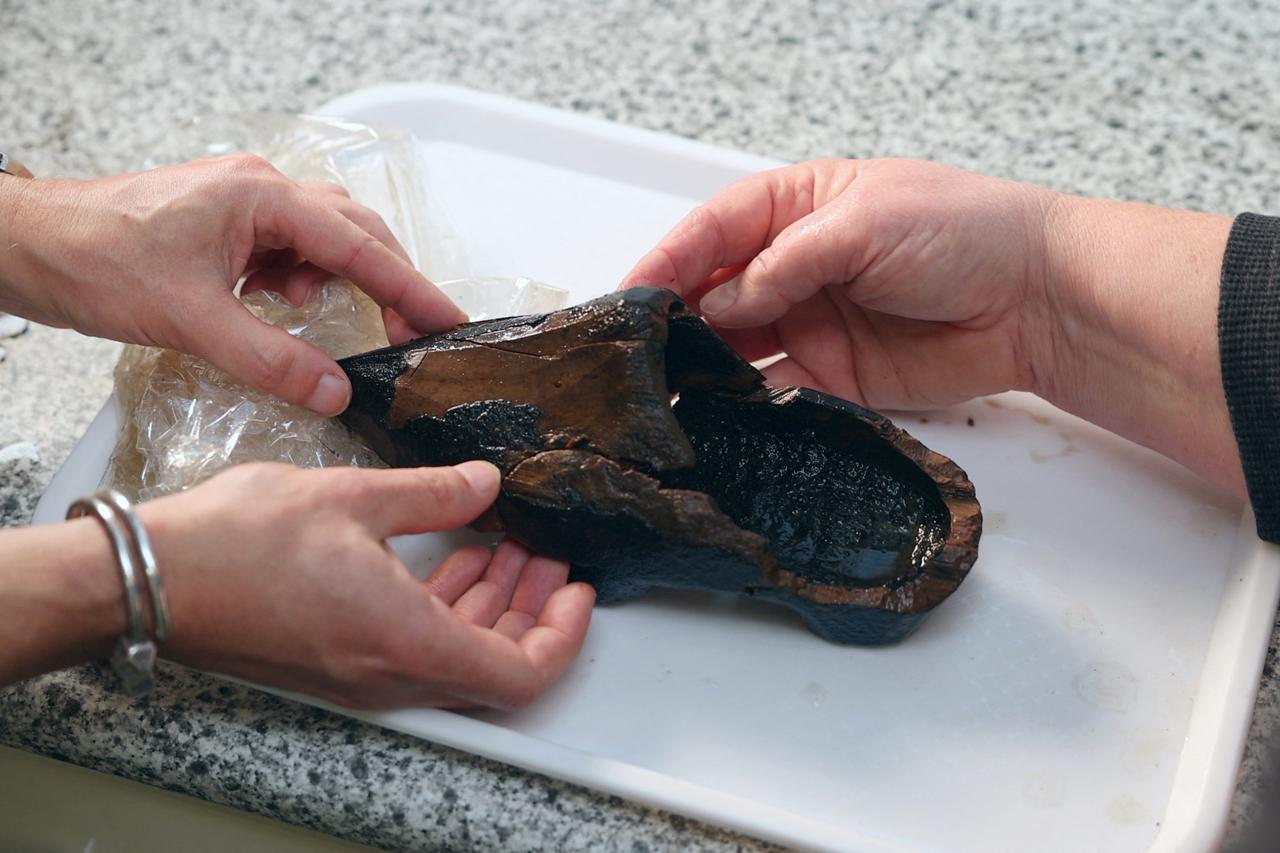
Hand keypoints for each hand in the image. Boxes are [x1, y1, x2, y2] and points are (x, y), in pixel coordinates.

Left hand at [0, 155, 466, 414]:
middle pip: (354, 230)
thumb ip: (272, 359)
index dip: (410, 288)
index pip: (358, 245)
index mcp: (261, 196)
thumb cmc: (95, 261)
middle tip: (416, 332)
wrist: (30, 244)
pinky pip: (290, 247)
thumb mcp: (194, 320)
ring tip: (348, 323)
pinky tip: (286, 306)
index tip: (448, 320)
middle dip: (390, 282)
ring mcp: (244, 201)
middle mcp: (261, 188)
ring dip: (344, 279)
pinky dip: (304, 280)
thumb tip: (336, 391)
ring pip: (325, 237)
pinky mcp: (228, 221)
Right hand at [134, 461, 594, 709]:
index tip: (577, 590)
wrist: (149, 577)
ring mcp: (361, 672)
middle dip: (531, 608)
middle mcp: (389, 672)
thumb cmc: (236, 544)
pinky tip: (451, 554)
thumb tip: (485, 485)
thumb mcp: (355, 496)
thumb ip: (435, 493)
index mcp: (407, 641)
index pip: (520, 673)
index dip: (562, 635)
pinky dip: (444, 605)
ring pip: (453, 653)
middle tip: (546, 555)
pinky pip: (414, 644)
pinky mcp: (336, 659)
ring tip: (506, 543)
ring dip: (489, 603)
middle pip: (492, 663)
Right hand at [622, 158, 1241, 493]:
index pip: (717, 230)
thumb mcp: (863, 224)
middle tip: (637, 348)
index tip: (631, 292)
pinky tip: (719, 413)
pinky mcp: (834, 378)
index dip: (671, 258)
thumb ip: (785, 263)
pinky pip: (776, 391)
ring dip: (703, 363)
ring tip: (665, 386)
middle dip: (675, 316)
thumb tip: (720, 302)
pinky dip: (746, 403)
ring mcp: (813, 323)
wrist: (1036, 301)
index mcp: (800, 207)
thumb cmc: (965, 232)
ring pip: (737, 345)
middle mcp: (797, 265)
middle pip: (716, 290)